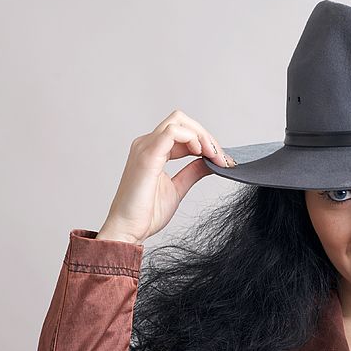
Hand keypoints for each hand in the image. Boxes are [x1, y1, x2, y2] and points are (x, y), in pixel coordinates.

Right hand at [96, 109, 235, 244]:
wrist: (128, 230)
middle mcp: (147, 144)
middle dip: (206, 135)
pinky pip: (172, 132)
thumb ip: (193, 172)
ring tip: (214, 157)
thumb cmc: (147, 213)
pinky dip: (193, 139)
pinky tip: (201, 154)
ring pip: (178, 122)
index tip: (222, 161)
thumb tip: (210, 161)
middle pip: (181, 121)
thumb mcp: (178, 188)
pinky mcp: (148, 155)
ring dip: (203, 136)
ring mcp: (145, 147)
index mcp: (153, 151)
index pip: (182, 132)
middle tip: (221, 158)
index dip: (205, 142)